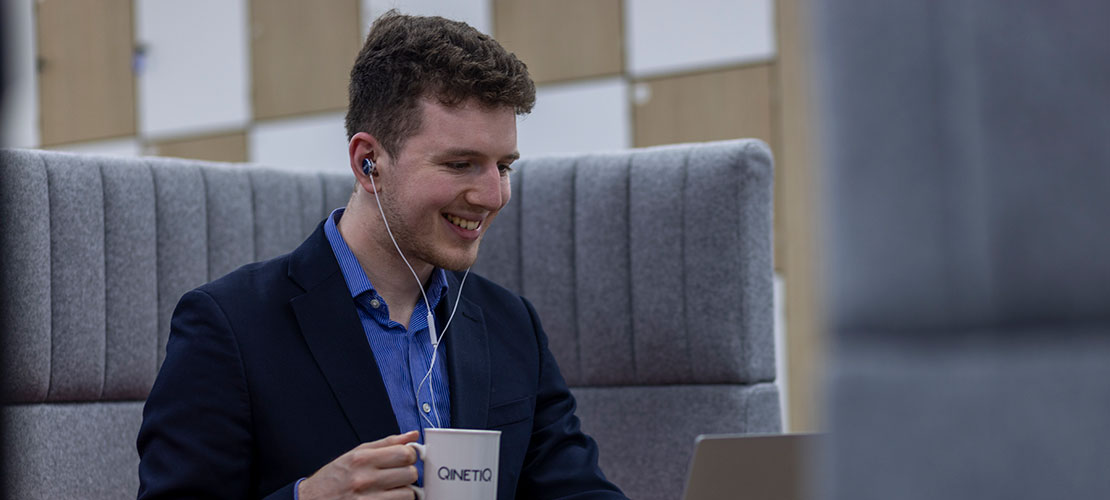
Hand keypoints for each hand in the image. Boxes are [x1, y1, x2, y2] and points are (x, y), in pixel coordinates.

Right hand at [298, 430, 420, 499]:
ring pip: (408, 494)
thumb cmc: (333, 478)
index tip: (405, 458)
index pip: (405, 453)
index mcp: (362, 459)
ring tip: (390, 489)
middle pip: (410, 473)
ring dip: (404, 491)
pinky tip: (386, 498)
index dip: (410, 455)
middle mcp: (364, 479)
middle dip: (408, 473)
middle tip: (398, 475)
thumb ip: (386, 444)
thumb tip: (412, 436)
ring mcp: (367, 499)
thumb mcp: (355, 454)